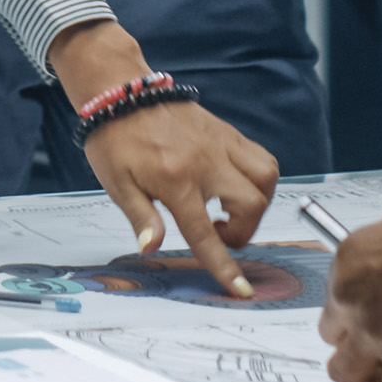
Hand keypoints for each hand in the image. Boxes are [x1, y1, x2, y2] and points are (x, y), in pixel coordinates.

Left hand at [44, 22, 279, 296]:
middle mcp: (206, 160)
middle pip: (252, 204)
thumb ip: (141, 217)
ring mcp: (221, 142)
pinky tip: (235, 184)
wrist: (121, 90)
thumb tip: (153, 249)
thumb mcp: (117, 183)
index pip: (205, 233)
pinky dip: (259, 178)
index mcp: (175, 180)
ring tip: (231, 208)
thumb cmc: (115, 139)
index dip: (224, 266)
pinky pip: (261, 157)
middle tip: (218, 231)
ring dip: (257, 202)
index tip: (242, 290)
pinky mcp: (227, 131)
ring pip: (266, 178)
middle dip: (243, 231)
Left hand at [316, 177, 381, 381]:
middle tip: (368, 348)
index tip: (363, 318)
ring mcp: (377, 331)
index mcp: (350, 259)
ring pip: (348, 369)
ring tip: (370, 378)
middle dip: (351, 342)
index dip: (353, 312)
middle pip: (335, 336)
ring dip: (359, 374)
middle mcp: (353, 297)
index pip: (337, 300)